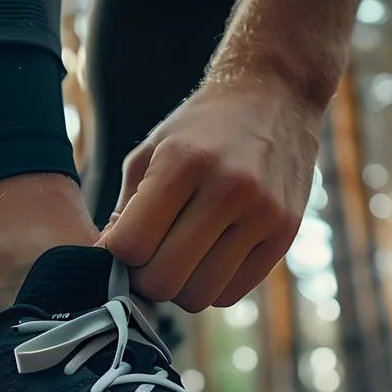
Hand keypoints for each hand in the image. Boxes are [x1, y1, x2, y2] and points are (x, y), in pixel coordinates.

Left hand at [98, 81, 323, 311]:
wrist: (275, 96)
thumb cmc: (200, 128)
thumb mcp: (151, 151)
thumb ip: (125, 208)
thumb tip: (106, 262)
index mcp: (184, 162)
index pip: (131, 244)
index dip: (116, 254)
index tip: (121, 244)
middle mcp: (228, 188)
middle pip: (164, 279)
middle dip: (145, 278)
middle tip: (148, 258)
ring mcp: (263, 214)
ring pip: (199, 295)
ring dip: (180, 287)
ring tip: (180, 259)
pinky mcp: (285, 234)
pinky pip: (232, 293)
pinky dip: (212, 287)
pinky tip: (210, 258)